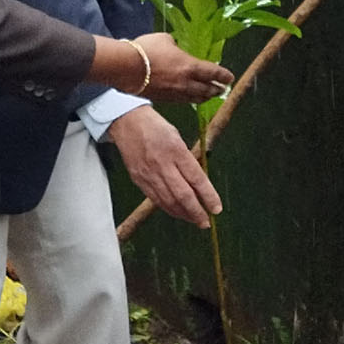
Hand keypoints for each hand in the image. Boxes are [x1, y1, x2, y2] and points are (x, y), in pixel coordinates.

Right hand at [108, 106, 218, 226]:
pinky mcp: (138, 179)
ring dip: (183, 214)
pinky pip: (155, 199)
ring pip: (169, 201)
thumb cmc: (155, 127)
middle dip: (196, 212)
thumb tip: (199, 183)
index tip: (216, 208)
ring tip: (194, 220)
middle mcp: (162, 164)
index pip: (196, 179)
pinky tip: (177, 212)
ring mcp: (148, 174)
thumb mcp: (177, 137)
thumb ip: (188, 159)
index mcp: (175, 150)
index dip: (208, 196)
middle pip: (183, 195)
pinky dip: (168, 209)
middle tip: (205, 222)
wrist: (126, 122)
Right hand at [132, 31, 232, 104]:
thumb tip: (175, 48)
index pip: (213, 72)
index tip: (230, 77)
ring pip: (196, 98)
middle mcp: (186, 83)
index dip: (223, 75)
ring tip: (209, 96)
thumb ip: (174, 45)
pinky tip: (189, 97)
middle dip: (217, 89)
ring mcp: (175, 93)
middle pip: (208, 89)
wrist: (125, 68)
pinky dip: (189, 99)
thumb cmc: (145, 50)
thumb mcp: (164, 39)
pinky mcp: (164, 99)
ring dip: (205, 97)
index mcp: (190, 66)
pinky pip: (182, 101)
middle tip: (222, 89)